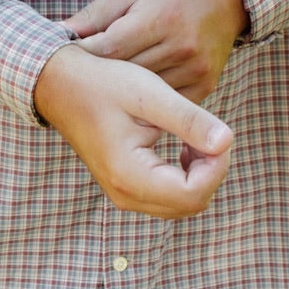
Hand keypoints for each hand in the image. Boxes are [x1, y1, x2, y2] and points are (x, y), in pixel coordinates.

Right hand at [33, 45, 232, 219]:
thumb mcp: (150, 95)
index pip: (194, 193)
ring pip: (183, 204)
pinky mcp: (126, 187)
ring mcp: (124, 194)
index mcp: (130, 174)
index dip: (217, 166)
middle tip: (210, 133)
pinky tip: (183, 145)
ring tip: (195, 137)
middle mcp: (125, 194)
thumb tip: (228, 142)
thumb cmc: (103, 84)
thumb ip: (189, 120)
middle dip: (212, 171)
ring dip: (200, 174)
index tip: (219, 133)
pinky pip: (169, 197)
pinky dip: (186, 176)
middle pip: (192, 204)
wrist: (61, 85)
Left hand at [64, 0, 248, 103]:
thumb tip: (60, 33)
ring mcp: (195, 68)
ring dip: (121, 93)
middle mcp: (180, 45)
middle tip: (74, 80)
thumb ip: (97, 15)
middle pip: (125, 74)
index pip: (110, 48)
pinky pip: (167, 102)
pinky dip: (147, 102)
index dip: (85, 55)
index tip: (66, 59)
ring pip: (145, 94)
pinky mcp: (205, 84)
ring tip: (98, 91)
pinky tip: (130, 101)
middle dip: (99, 75)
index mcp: (159, 17)